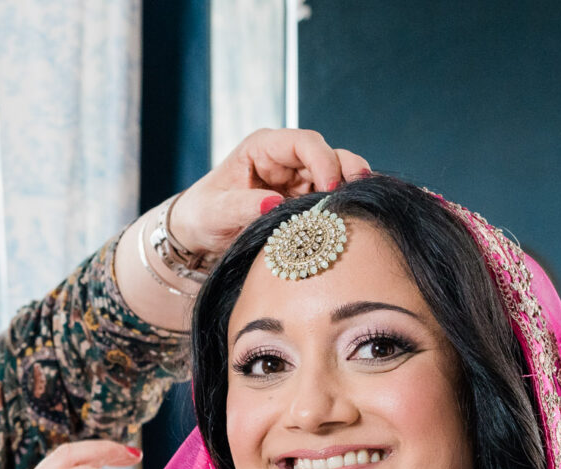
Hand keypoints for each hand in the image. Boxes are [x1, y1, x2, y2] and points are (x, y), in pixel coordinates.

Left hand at [166, 128, 370, 264]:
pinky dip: (340, 206)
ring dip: (348, 190)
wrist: (199, 233)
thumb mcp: (215, 212)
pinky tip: (352, 218)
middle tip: (359, 192)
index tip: (329, 187)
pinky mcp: (302, 200)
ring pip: (335, 175)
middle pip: (328, 154)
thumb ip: (242, 206)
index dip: (322, 159)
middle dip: (347, 170)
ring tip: (361, 205)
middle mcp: (285, 159)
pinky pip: (328, 199)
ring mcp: (297, 179)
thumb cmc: (203, 215)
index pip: (303, 143)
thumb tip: (273, 203)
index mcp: (263, 147)